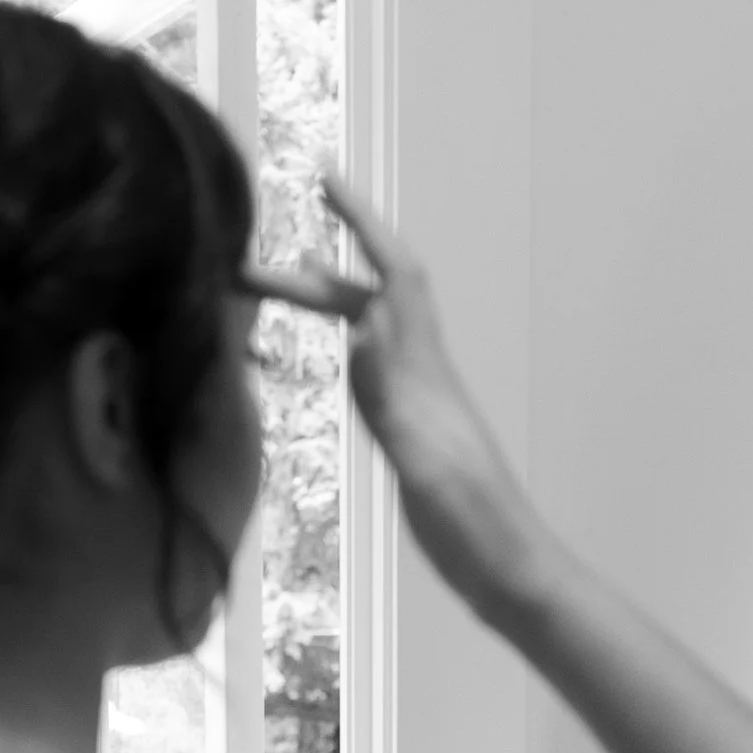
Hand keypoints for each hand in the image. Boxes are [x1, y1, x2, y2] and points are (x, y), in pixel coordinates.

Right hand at [246, 177, 546, 616]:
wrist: (512, 573)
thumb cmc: (476, 528)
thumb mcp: (430, 461)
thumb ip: (395, 399)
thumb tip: (358, 330)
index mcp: (427, 374)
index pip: (395, 275)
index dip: (363, 223)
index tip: (324, 179)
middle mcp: (425, 376)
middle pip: (366, 300)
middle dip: (309, 274)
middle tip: (240, 266)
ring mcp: (420, 404)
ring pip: (368, 330)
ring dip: (324, 301)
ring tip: (268, 286)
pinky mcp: (414, 436)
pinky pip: (371, 371)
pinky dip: (343, 346)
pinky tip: (328, 349)